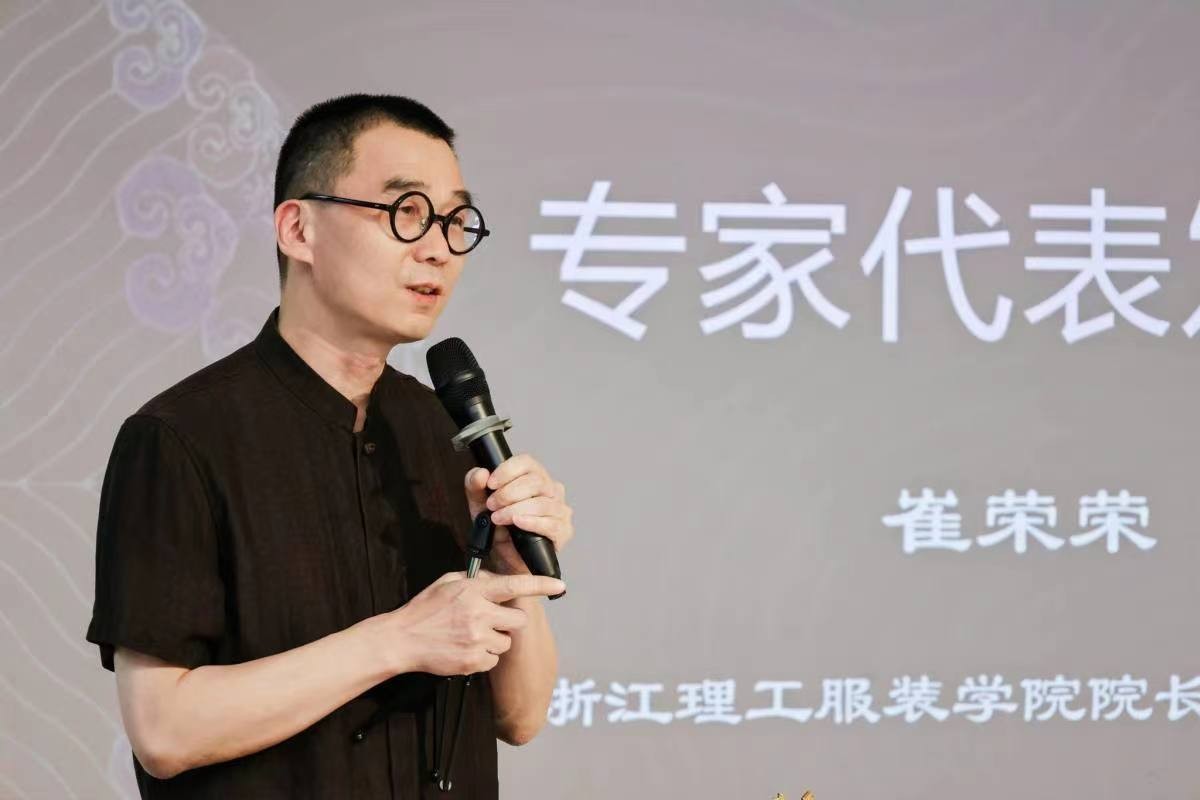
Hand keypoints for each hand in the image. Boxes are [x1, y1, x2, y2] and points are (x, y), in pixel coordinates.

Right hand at [385, 570, 564, 675]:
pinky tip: (465, 649)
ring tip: (470, 636)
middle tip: (490, 620)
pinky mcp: (473, 661)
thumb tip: (497, 579)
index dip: (540, 584)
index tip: (559, 585)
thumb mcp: (448, 582)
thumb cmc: (425, 610)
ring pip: (506, 641)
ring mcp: (477, 639)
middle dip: (509, 620)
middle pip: (518, 620)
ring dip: (495, 640)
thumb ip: (475, 579)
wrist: (402, 640)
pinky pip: (493, 659)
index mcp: (473, 591)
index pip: (514, 585)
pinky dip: (483, 656)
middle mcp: (478, 614)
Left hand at [463, 455, 573, 576]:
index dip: (507, 470)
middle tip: (491, 505)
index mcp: (534, 476)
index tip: (491, 483)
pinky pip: (551, 523)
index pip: (527, 462)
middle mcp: (551, 490)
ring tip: (498, 518)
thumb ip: (475, 485)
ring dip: (515, 509)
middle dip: (508, 493)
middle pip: (535, 481)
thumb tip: (480, 473)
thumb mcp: (479, 504)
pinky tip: (518, 523)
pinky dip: (532, 522)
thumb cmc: (498, 526)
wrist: (505, 557)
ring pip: (542, 502)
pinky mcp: (563, 530)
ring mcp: (559, 509)